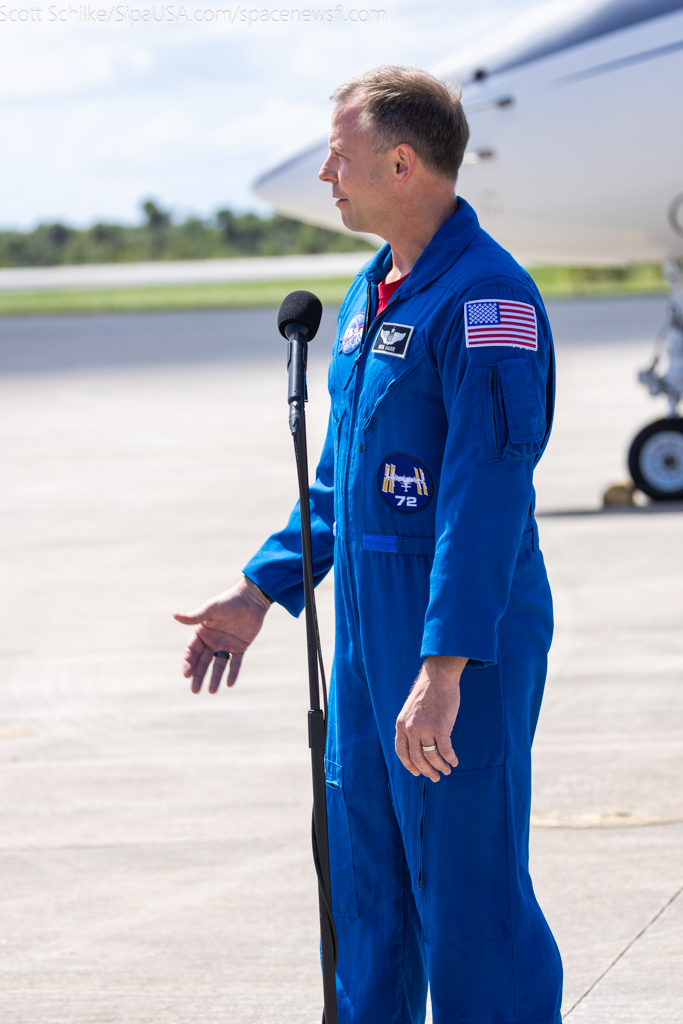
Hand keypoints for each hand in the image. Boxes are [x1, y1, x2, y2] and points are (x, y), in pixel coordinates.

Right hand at [173, 577, 270, 693]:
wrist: (252, 598)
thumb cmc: (229, 601)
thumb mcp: (211, 609)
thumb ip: (195, 616)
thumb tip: (174, 615)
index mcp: (202, 632)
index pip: (192, 652)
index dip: (188, 663)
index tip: (187, 674)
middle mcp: (212, 641)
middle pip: (203, 662)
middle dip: (198, 676)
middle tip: (195, 690)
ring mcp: (226, 645)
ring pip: (218, 665)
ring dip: (214, 678)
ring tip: (211, 692)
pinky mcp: (240, 647)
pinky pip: (235, 663)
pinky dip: (232, 673)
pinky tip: (229, 684)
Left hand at [395, 655, 466, 781]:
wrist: (438, 677)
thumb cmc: (427, 693)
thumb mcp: (411, 710)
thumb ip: (411, 726)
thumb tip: (418, 745)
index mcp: (401, 725)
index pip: (401, 752)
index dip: (409, 766)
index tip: (417, 773)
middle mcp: (411, 729)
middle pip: (417, 758)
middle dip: (426, 771)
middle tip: (435, 777)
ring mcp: (426, 729)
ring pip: (431, 757)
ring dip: (440, 767)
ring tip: (446, 771)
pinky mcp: (441, 727)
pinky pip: (445, 750)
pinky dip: (450, 759)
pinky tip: (454, 762)